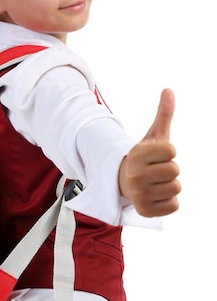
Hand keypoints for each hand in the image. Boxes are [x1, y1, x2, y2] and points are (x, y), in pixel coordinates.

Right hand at [119, 89, 180, 216]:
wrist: (124, 182)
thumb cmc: (145, 158)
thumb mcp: (153, 136)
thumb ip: (163, 114)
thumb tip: (169, 90)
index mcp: (136, 154)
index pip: (171, 150)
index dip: (168, 152)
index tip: (156, 155)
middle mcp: (135, 175)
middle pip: (175, 170)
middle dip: (170, 169)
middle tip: (156, 170)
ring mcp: (139, 194)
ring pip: (176, 188)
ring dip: (170, 185)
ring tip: (156, 183)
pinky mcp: (145, 210)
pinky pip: (174, 205)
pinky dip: (169, 201)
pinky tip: (156, 196)